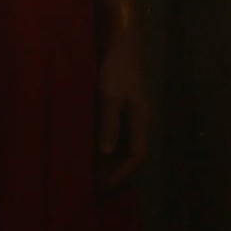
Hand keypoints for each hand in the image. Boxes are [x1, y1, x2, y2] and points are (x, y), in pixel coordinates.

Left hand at [95, 31, 149, 189]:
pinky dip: (103, 146)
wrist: (118, 44)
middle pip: (129, 154)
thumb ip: (109, 124)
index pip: (135, 156)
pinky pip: (113, 134)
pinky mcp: (117, 107)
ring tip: (91, 175)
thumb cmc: (115, 70)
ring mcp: (128, 114)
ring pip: (120, 145)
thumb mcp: (110, 97)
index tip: (105, 186)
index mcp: (140, 121)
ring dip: (108, 161)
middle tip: (95, 187)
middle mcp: (137, 121)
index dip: (121, 173)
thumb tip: (106, 153)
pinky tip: (89, 151)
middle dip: (114, 172)